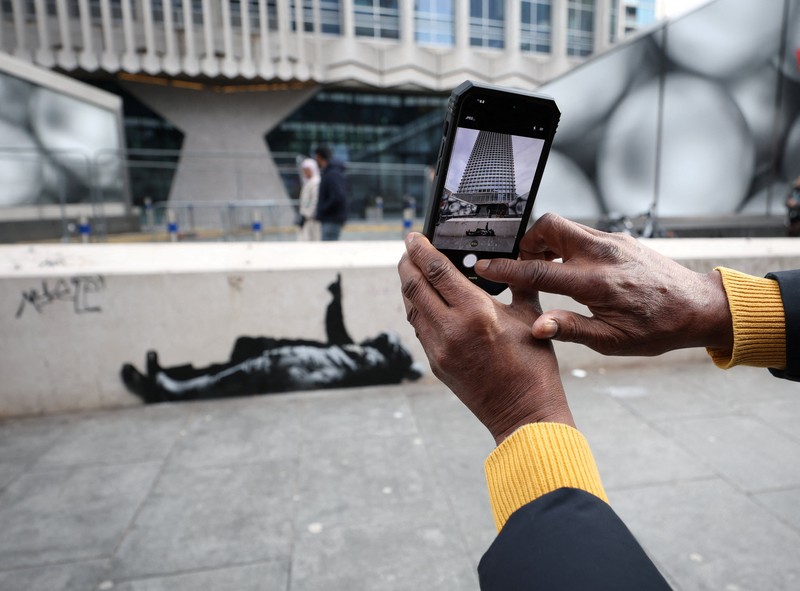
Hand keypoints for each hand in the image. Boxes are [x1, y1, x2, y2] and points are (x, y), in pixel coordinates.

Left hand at [398, 232, 573, 443]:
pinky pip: (419, 328)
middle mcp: (451, 329)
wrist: (524, 413)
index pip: (436, 271)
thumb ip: (514, 284)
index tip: (413, 237)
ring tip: (411, 270)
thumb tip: (505, 261)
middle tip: (407, 249)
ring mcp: (439, 349)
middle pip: (414, 286)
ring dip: (408, 286)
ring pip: (412, 308)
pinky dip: (417, 309)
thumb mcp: (529, 316)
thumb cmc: (533, 366)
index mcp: (475, 312)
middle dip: (407, 264)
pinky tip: (423, 300)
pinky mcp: (436, 364)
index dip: (420, 250)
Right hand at [475, 213, 732, 355]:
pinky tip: (571, 269)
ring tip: (547, 269)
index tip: (484, 266)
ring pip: (565, 225)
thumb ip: (571, 329)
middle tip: (523, 263)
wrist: (699, 307)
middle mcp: (602, 254)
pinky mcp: (619, 239)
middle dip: (527, 240)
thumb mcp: (613, 341)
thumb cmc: (659, 328)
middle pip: (549, 225)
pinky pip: (583, 233)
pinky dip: (567, 244)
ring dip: (546, 241)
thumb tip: (536, 326)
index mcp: (596, 282)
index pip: (538, 270)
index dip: (506, 268)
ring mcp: (612, 242)